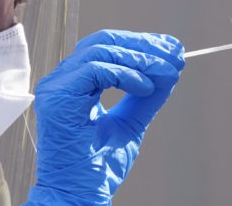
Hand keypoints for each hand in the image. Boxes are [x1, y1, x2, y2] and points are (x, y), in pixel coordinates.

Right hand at [24, 30, 183, 205]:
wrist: (78, 197)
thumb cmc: (97, 167)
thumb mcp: (130, 123)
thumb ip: (146, 97)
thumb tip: (170, 69)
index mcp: (75, 83)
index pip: (107, 47)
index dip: (141, 43)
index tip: (173, 49)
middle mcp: (61, 80)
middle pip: (104, 42)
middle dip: (143, 45)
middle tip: (175, 55)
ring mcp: (56, 87)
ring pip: (101, 51)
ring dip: (140, 59)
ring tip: (166, 72)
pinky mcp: (57, 98)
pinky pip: (96, 70)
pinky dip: (126, 75)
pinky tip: (145, 88)